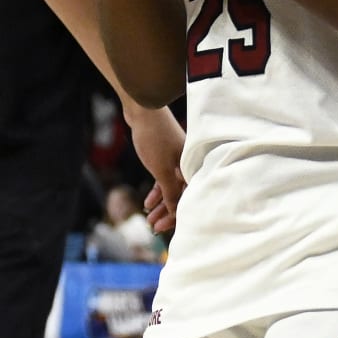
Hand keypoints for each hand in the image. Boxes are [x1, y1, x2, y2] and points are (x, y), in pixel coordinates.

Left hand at [124, 102, 185, 232]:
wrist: (143, 109)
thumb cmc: (154, 137)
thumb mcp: (161, 170)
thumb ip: (170, 192)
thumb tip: (177, 212)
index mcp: (193, 168)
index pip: (189, 198)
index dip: (176, 216)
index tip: (163, 228)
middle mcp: (189, 165)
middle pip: (181, 195)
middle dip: (167, 212)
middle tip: (153, 227)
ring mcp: (178, 160)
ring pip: (172, 188)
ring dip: (161, 204)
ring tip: (149, 218)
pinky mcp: (168, 156)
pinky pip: (165, 179)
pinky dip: (157, 190)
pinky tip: (148, 203)